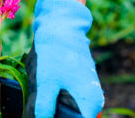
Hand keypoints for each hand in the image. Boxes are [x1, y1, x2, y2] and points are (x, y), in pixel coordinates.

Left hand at [26, 0, 103, 117]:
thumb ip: (44, 106)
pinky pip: (70, 98)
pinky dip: (58, 99)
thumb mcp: (46, 82)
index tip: (46, 116)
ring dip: (56, 108)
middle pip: (74, 117)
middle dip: (57, 114)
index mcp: (90, 103)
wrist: (61, 26)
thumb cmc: (55, 54)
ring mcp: (88, 89)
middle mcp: (94, 99)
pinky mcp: (80, 81)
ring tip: (41, 103)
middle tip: (41, 107)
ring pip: (71, 108)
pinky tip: (44, 94)